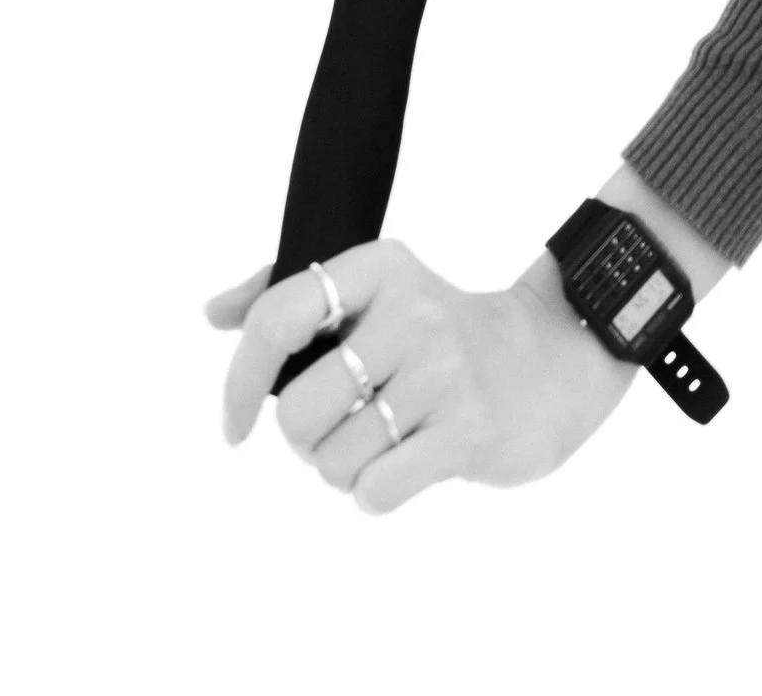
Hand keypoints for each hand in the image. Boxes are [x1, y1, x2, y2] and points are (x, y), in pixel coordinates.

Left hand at [207, 236, 636, 510]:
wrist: (551, 360)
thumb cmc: (441, 333)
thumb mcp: (377, 292)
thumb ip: (290, 296)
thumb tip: (211, 313)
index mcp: (379, 268)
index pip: (278, 318)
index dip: (239, 381)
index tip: (233, 428)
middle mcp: (410, 311)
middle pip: (298, 413)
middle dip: (309, 441)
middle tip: (347, 426)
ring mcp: (442, 371)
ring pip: (334, 462)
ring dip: (347, 470)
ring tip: (389, 440)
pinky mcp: (467, 430)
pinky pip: (373, 491)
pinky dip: (376, 493)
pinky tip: (409, 465)